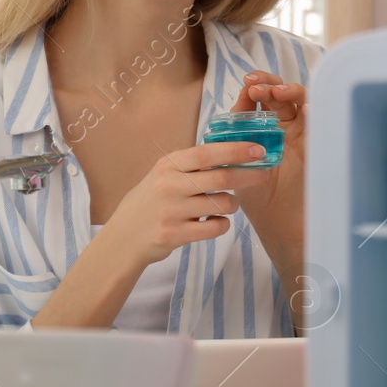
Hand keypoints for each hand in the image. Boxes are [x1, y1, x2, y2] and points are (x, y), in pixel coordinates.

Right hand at [98, 142, 269, 266]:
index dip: (235, 151)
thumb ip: (191, 165)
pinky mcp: (174, 234)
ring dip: (232, 205)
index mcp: (168, 165)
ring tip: (225, 205)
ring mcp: (171, 211)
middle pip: (220, 178)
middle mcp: (168, 185)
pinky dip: (222, 224)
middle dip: (248, 176)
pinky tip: (214, 222)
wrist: (123, 237)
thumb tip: (234, 152)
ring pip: (222, 204)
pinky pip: (216, 227)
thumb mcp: (163, 175)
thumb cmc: (150, 202)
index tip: (258, 150)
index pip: (207, 153)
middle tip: (264, 176)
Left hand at [231, 71, 307, 238]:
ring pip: (302, 102)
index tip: (246, 83)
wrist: (275, 220)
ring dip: (291, 92)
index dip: (255, 85)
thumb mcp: (236, 159)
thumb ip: (234, 134)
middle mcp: (285, 125)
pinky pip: (319, 125)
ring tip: (277, 94)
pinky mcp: (316, 146)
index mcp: (264, 125)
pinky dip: (315, 114)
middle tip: (256, 87)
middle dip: (270, 84)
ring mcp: (302, 134)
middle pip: (282, 93)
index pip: (261, 96)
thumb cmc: (254, 193)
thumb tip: (230, 108)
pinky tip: (307, 110)